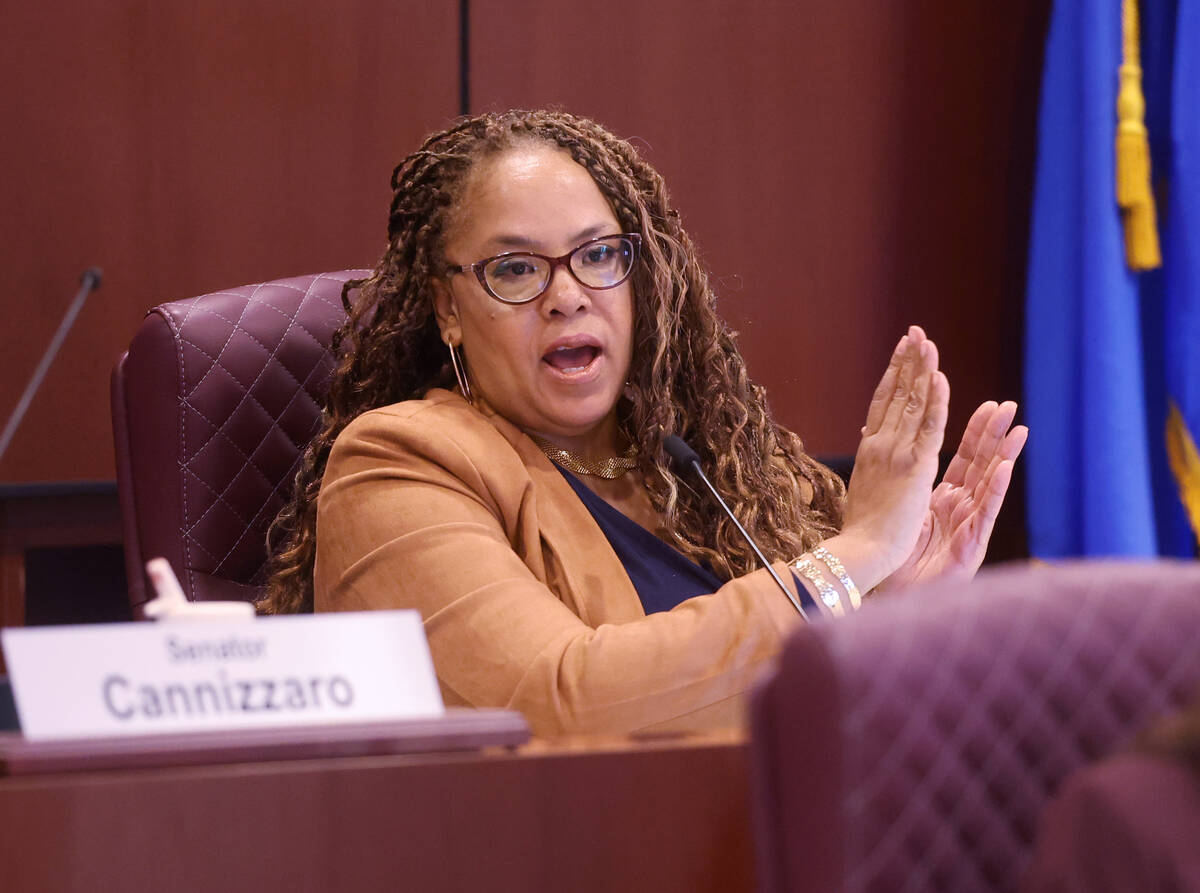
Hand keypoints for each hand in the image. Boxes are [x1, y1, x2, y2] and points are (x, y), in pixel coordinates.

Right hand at [833, 326, 948, 590]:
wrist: (863, 551)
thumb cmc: (863, 530)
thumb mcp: (865, 486)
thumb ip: (871, 461)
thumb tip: (869, 440)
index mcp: (870, 450)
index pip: (883, 403)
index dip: (894, 374)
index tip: (902, 350)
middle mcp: (880, 445)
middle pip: (897, 394)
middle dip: (908, 362)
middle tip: (916, 332)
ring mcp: (896, 453)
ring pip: (912, 403)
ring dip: (921, 370)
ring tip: (927, 342)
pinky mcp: (916, 466)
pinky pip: (929, 427)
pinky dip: (935, 400)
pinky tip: (939, 377)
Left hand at [878, 400, 1027, 590]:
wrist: (891, 591)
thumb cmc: (896, 556)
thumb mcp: (902, 510)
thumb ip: (906, 482)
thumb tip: (892, 448)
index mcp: (943, 498)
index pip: (965, 458)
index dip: (977, 432)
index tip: (988, 405)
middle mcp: (961, 508)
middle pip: (982, 465)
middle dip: (995, 435)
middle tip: (1008, 406)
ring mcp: (969, 525)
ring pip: (991, 484)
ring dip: (1005, 455)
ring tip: (1018, 430)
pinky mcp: (972, 544)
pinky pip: (986, 512)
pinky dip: (996, 488)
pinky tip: (1006, 468)